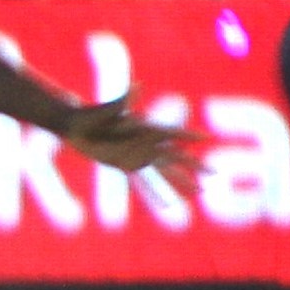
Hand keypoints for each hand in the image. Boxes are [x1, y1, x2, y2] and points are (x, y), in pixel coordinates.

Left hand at [61, 93, 205, 194]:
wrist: (75, 126)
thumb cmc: (93, 115)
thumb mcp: (109, 110)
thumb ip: (125, 100)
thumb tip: (137, 85)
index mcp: (147, 128)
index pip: (174, 133)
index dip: (190, 136)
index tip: (208, 138)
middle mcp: (147, 143)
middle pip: (176, 155)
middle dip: (194, 164)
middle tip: (213, 173)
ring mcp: (138, 155)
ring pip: (166, 170)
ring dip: (182, 180)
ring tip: (200, 191)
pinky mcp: (126, 164)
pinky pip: (145, 180)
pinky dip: (156, 192)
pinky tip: (168, 204)